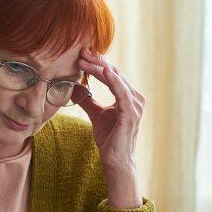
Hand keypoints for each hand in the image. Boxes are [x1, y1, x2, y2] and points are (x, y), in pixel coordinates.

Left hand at [76, 48, 144, 208]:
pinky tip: (104, 71)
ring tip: (85, 59)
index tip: (81, 54)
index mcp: (127, 96)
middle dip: (97, 61)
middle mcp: (134, 97)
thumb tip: (76, 88)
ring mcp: (135, 105)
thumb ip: (88, 100)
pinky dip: (113, 81)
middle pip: (114, 73)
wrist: (116, 161)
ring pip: (116, 80)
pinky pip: (121, 93)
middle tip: (81, 51)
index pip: (112, 74)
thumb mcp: (96, 115)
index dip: (97, 63)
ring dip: (100, 68)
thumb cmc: (110, 139)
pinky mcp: (130, 113)